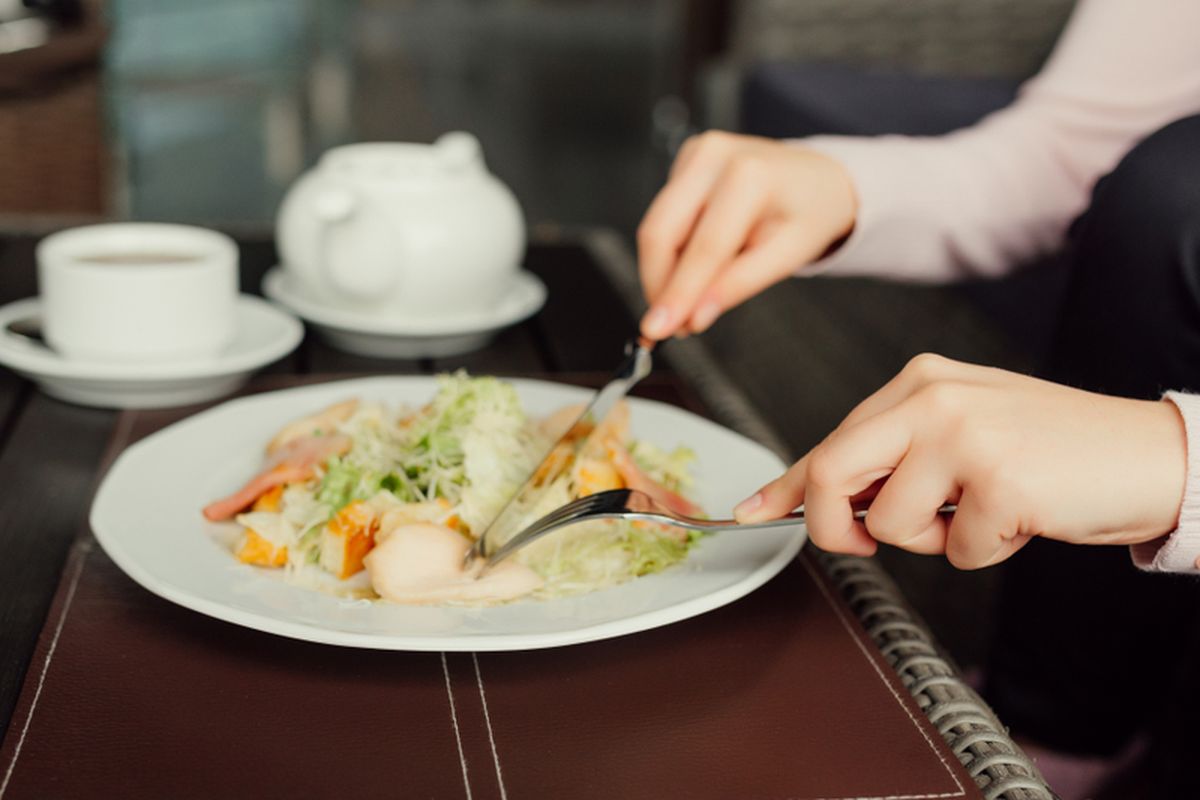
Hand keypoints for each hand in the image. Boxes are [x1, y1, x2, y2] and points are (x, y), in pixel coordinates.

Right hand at [637, 131, 856, 339]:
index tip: (659, 330)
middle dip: (659, 284)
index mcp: (750, 175)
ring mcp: (695, 153)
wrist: (817, 176)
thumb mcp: (788, 256)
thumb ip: (740, 284)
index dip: (678, 293)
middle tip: (666, 326)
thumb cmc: (808, 214)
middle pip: (661, 232)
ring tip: (685, 303)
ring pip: (655, 227)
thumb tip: (694, 316)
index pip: (704, 247)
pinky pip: (664, 217)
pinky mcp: (685, 161)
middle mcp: (714, 155)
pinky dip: (672, 252)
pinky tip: (697, 263)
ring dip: (662, 272)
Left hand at [733, 354, 1187, 568]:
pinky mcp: (1001, 481)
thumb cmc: (1050, 448)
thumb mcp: (959, 432)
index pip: (831, 439)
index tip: (753, 511)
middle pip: (831, 474)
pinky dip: (984, 552)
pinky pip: (956, 553)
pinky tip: (1019, 519)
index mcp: (920, 381)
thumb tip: (815, 498)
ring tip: (981, 510)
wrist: (1148, 453)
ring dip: (933, 541)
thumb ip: (892, 456)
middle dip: (831, 526)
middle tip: (859, 542)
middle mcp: (933, 398)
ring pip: (889, 526)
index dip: (786, 485)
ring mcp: (966, 436)